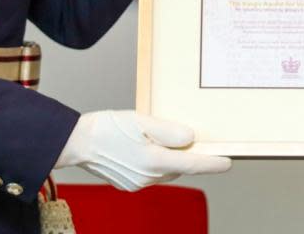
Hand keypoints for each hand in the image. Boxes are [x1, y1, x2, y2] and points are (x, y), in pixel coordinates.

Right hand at [57, 110, 231, 191]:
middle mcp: (148, 176)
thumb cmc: (106, 128)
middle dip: (190, 156)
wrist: (76, 142)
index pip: (193, 164)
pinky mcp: (129, 183)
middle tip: (197, 141)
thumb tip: (189, 137)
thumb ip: (168, 130)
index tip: (227, 162)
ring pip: (166, 170)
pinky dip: (157, 161)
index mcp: (154, 160)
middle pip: (180, 167)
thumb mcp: (141, 121)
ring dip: (171, 158)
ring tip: (167, 139)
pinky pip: (152, 173)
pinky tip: (148, 147)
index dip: (213, 163)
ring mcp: (138, 182)